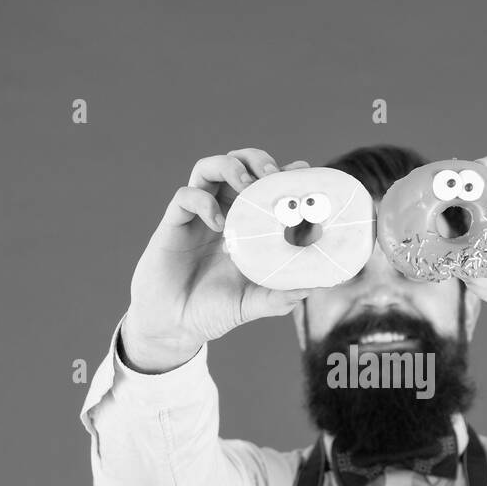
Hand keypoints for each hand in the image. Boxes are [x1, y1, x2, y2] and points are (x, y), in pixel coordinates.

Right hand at [121, 148, 315, 371]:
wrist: (174, 325)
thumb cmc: (213, 310)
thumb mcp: (252, 304)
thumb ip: (279, 297)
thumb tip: (312, 288)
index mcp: (246, 225)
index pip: (265, 185)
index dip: (283, 173)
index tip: (302, 172)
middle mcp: (223, 213)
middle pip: (239, 164)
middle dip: (257, 160)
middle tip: (271, 174)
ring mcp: (198, 216)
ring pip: (209, 168)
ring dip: (229, 166)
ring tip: (245, 183)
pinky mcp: (174, 223)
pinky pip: (185, 196)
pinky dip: (202, 201)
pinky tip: (218, 223)